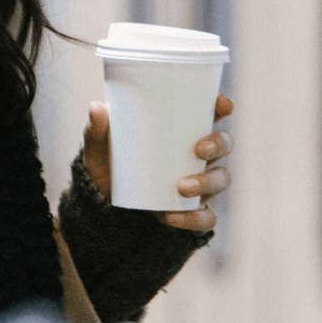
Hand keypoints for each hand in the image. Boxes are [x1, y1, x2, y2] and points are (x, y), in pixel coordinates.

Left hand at [81, 95, 232, 232]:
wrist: (104, 203)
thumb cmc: (110, 163)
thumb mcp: (100, 147)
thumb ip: (97, 130)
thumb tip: (97, 108)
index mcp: (182, 131)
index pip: (211, 114)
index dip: (222, 107)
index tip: (222, 104)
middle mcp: (199, 156)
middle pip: (225, 145)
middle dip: (218, 145)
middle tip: (199, 150)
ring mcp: (200, 184)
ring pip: (221, 179)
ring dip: (206, 182)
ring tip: (181, 187)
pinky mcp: (193, 211)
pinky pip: (206, 217)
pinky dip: (192, 219)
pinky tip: (171, 217)